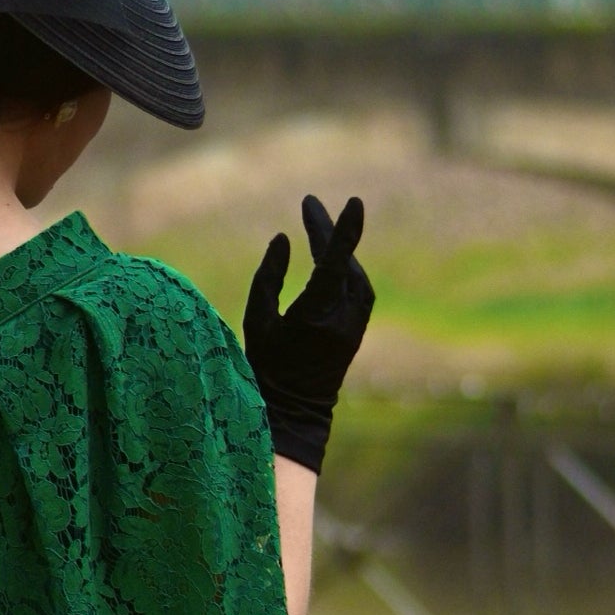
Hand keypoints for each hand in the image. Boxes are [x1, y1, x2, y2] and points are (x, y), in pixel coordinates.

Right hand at [242, 194, 374, 475]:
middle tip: (309, 205)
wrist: (294, 412)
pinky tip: (330, 258)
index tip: (354, 202)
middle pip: (342, 262)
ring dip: (337, 250)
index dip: (343, 231)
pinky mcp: (358, 328)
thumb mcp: (256, 321)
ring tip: (316, 229)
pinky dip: (344, 268)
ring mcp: (355, 325)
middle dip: (326, 232)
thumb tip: (283, 239)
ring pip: (354, 273)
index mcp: (315, 316)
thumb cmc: (265, 367)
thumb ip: (268, 277)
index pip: (335, 263)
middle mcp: (343, 318)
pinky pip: (358, 287)